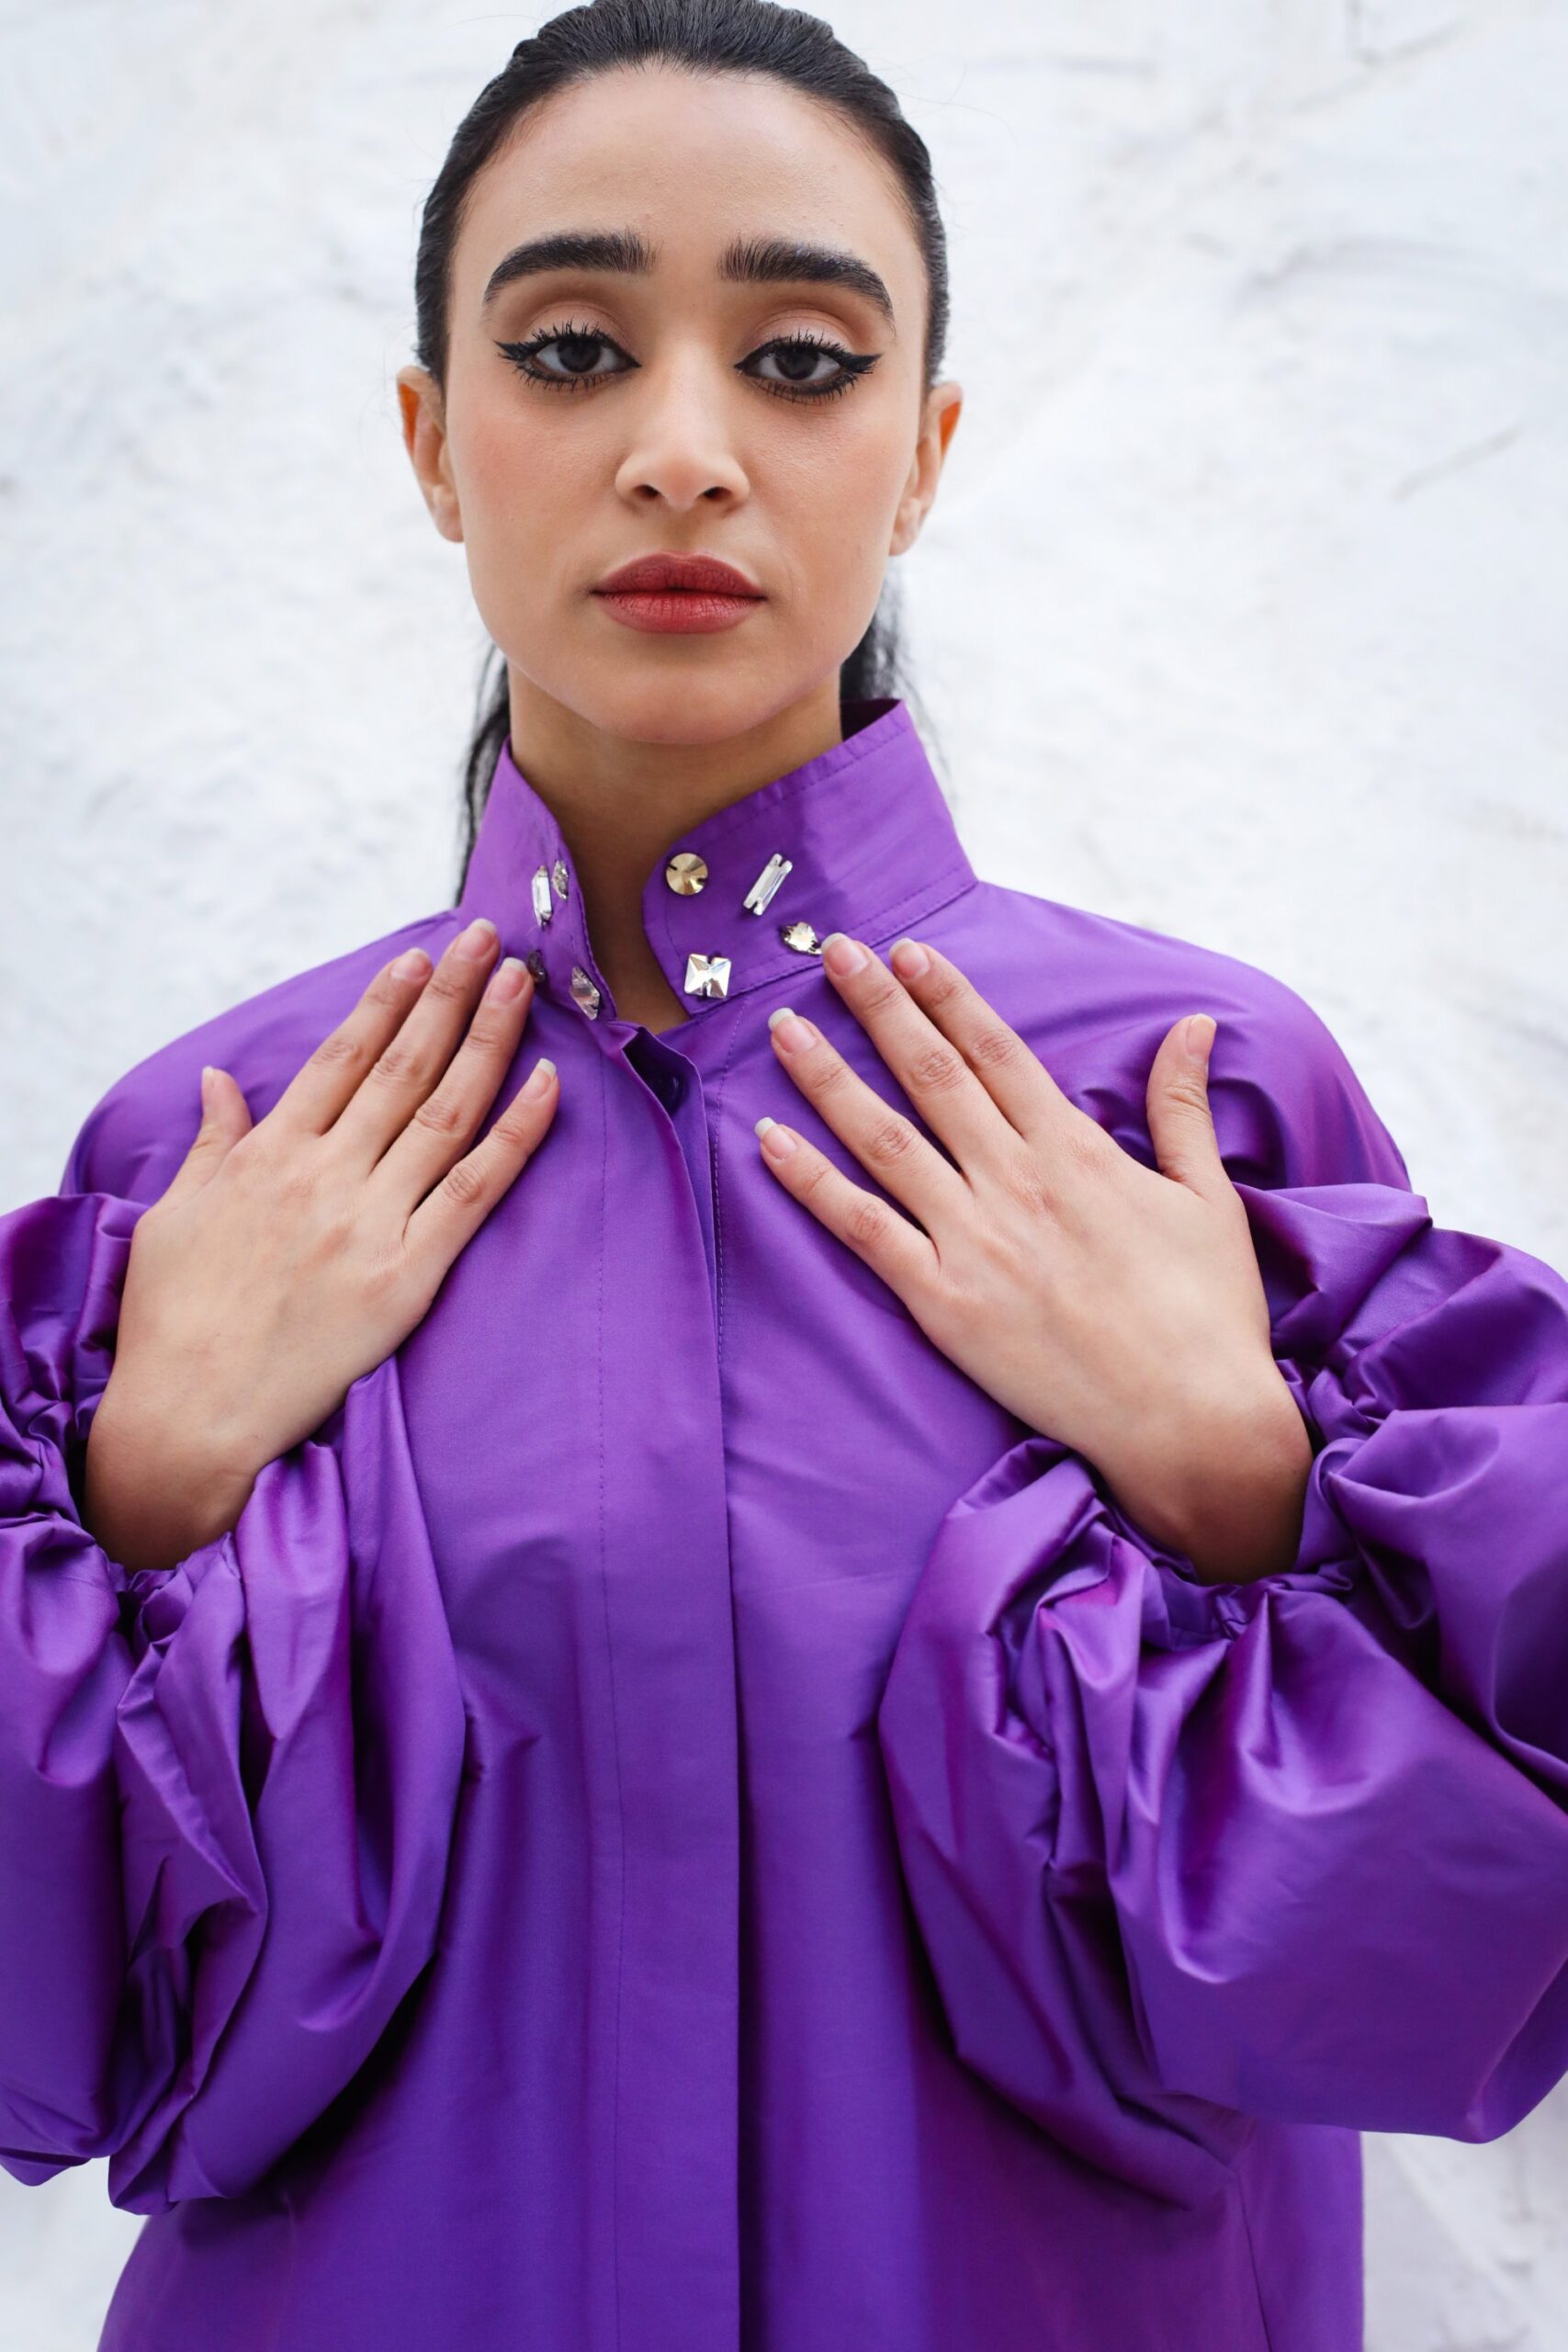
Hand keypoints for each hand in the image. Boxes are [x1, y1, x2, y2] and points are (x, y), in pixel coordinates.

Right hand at [84, 918, 558, 1572]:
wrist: (193, 1412)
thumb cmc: (175, 1319)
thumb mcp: (175, 1215)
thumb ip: (212, 1143)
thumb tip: (219, 1083)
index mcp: (270, 1154)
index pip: (342, 1059)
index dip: (387, 1003)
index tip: (422, 959)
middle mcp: (326, 1175)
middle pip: (404, 1067)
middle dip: (451, 997)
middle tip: (490, 942)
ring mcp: (372, 1221)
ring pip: (446, 1112)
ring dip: (488, 1041)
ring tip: (521, 986)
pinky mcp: (409, 1274)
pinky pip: (476, 1190)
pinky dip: (516, 1134)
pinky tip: (549, 1084)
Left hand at [753, 931, 1310, 1584]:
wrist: (1194, 1422)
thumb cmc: (1209, 1316)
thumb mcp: (1209, 1197)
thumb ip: (1182, 1106)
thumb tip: (1193, 1023)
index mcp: (1076, 1151)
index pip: (997, 1051)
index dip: (947, 996)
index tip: (906, 950)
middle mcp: (1017, 1181)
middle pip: (931, 1075)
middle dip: (878, 1007)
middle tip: (832, 953)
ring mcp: (975, 1240)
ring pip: (884, 1138)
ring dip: (828, 1077)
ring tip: (783, 1028)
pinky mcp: (944, 1302)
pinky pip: (863, 1229)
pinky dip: (812, 1181)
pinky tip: (770, 1140)